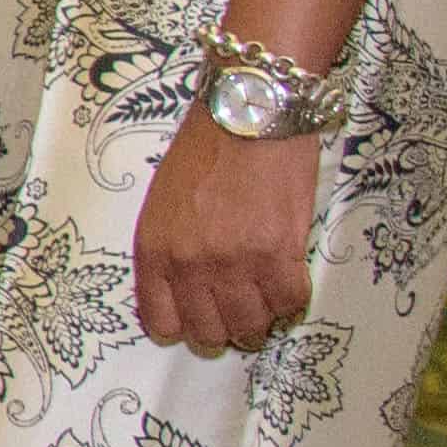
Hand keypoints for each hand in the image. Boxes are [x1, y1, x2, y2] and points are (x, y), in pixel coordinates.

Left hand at [132, 120, 319, 356]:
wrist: (248, 112)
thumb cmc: (205, 149)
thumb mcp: (163, 203)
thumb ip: (169, 250)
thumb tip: (184, 290)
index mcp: (154, 252)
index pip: (162, 323)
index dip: (186, 325)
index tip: (203, 315)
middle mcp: (189, 265)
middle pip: (209, 333)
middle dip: (226, 325)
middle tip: (241, 305)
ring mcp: (234, 264)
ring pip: (250, 327)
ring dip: (261, 316)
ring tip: (266, 291)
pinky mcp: (278, 254)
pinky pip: (289, 303)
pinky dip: (292, 297)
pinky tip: (288, 275)